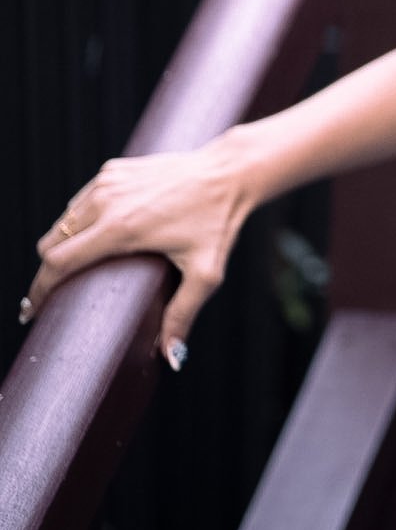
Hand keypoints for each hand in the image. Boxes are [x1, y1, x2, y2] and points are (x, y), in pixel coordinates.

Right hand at [21, 140, 249, 366]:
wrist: (229, 172)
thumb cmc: (218, 222)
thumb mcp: (205, 273)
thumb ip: (183, 315)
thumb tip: (172, 358)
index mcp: (119, 229)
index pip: (58, 263)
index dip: (39, 290)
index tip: (31, 311)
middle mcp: (105, 202)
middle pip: (52, 243)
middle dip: (48, 271)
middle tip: (56, 294)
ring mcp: (106, 182)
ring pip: (63, 221)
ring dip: (62, 245)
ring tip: (74, 269)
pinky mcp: (112, 170)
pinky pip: (81, 201)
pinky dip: (79, 221)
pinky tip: (93, 237)